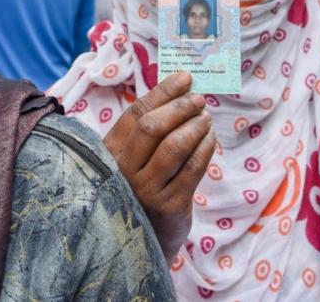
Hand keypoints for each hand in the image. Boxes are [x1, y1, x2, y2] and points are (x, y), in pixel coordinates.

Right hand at [103, 72, 214, 258]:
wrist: (142, 241)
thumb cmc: (140, 187)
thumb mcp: (132, 159)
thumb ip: (147, 128)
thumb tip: (179, 87)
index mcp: (109, 152)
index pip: (136, 114)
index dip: (162, 92)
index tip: (184, 77)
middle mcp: (122, 170)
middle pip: (152, 127)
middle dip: (180, 107)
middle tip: (199, 98)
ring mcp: (145, 189)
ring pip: (175, 146)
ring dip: (195, 126)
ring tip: (206, 117)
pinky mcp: (169, 205)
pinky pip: (193, 168)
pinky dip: (205, 147)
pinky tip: (210, 138)